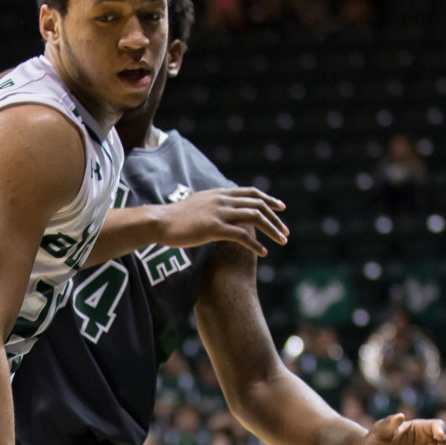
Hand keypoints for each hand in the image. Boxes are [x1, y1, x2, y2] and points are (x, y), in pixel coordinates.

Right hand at [151, 186, 288, 255]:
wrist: (159, 221)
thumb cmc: (175, 217)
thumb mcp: (198, 203)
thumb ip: (213, 203)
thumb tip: (221, 207)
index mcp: (220, 193)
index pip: (252, 193)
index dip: (269, 199)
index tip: (281, 207)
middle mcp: (223, 200)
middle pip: (258, 205)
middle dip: (275, 218)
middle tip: (286, 231)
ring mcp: (219, 213)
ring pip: (255, 217)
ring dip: (272, 229)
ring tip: (282, 240)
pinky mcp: (214, 228)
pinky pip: (241, 235)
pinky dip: (255, 244)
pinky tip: (263, 252)